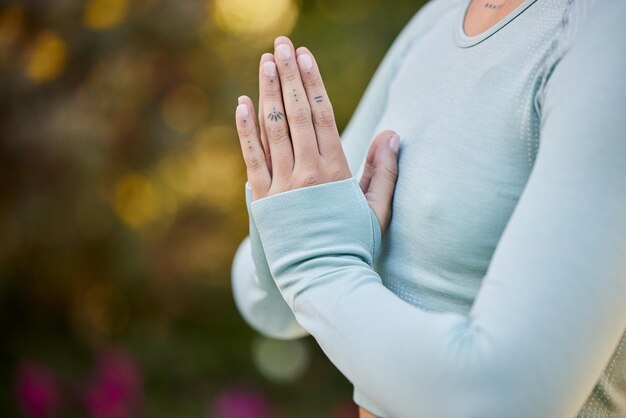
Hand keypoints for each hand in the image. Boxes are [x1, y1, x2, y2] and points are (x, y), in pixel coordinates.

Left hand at [235, 36, 399, 232]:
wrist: (323, 281)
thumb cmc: (354, 246)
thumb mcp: (377, 210)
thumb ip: (384, 171)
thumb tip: (393, 134)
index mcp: (336, 171)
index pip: (323, 116)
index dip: (313, 83)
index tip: (305, 56)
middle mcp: (307, 172)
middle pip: (297, 114)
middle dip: (288, 75)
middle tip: (282, 44)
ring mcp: (281, 185)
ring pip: (273, 129)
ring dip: (267, 92)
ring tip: (264, 63)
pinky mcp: (262, 200)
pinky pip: (252, 158)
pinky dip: (246, 130)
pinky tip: (242, 105)